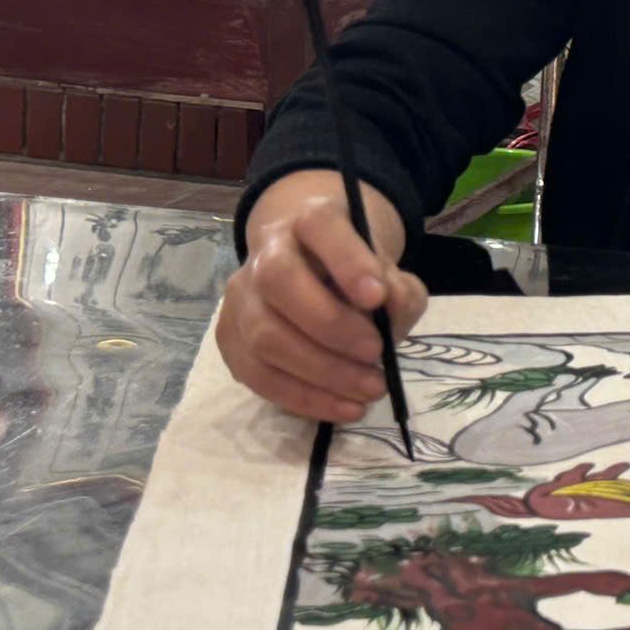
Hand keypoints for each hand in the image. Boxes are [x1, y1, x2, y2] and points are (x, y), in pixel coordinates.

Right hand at [217, 170, 426, 425]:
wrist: (312, 275)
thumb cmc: (357, 276)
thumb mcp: (391, 275)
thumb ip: (399, 292)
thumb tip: (389, 312)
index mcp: (310, 221)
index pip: (321, 225)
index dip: (347, 261)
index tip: (378, 297)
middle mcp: (266, 253)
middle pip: (279, 280)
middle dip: (331, 325)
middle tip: (375, 354)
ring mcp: (241, 297)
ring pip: (263, 335)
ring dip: (321, 372)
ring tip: (369, 390)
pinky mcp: (230, 340)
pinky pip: (257, 375)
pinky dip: (303, 397)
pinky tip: (343, 408)